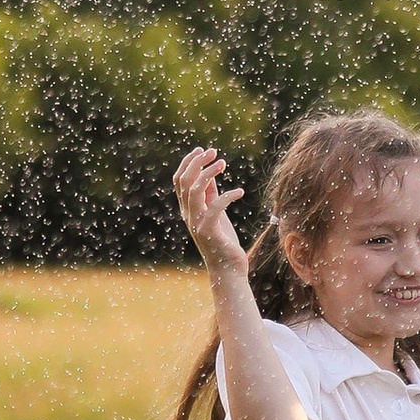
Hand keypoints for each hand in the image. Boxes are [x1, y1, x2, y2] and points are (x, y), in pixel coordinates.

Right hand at [174, 144, 245, 269]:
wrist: (227, 269)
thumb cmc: (223, 240)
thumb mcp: (216, 212)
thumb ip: (211, 195)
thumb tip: (211, 173)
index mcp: (188, 209)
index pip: (179, 180)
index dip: (188, 162)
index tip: (202, 150)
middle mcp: (189, 215)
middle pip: (184, 182)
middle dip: (197, 163)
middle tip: (213, 152)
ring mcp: (197, 223)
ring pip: (194, 191)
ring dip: (208, 173)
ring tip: (223, 163)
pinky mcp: (209, 231)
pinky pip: (215, 207)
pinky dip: (228, 196)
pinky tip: (240, 192)